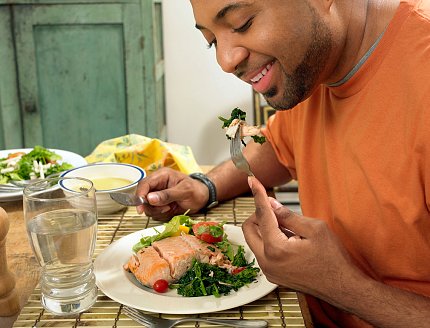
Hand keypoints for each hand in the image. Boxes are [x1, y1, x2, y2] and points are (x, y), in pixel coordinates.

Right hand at [135, 168, 208, 220]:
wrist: (203, 197)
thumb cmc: (196, 190)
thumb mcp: (184, 191)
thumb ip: (167, 195)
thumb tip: (149, 198)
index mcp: (161, 176)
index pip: (144, 184)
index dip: (139, 196)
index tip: (141, 208)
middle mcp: (157, 185)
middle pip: (142, 197)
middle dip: (151, 206)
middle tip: (166, 208)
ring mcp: (157, 195)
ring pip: (147, 207)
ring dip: (157, 211)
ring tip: (171, 208)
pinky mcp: (160, 204)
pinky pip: (154, 213)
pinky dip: (161, 214)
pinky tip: (171, 210)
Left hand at [242, 176, 361, 297]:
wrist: (343, 288)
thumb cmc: (333, 260)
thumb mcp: (315, 229)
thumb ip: (288, 215)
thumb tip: (270, 204)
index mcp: (275, 249)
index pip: (261, 214)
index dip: (258, 194)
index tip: (252, 181)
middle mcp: (267, 262)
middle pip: (249, 229)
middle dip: (258, 214)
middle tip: (275, 209)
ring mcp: (269, 271)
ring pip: (255, 241)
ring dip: (266, 228)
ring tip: (291, 228)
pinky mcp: (273, 275)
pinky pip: (264, 252)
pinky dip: (271, 241)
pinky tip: (290, 239)